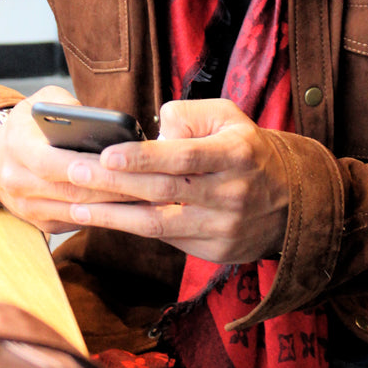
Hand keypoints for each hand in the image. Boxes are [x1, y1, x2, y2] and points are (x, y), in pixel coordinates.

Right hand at [0, 85, 139, 234]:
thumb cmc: (29, 123)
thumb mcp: (42, 100)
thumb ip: (69, 106)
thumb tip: (103, 123)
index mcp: (17, 146)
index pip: (52, 163)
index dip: (87, 167)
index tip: (120, 164)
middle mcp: (17, 181)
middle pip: (71, 192)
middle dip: (111, 190)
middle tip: (148, 185)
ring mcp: (27, 207)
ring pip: (76, 212)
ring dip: (113, 208)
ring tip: (147, 199)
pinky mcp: (40, 223)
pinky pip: (75, 223)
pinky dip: (103, 217)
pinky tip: (131, 209)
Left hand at [64, 98, 289, 264]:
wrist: (294, 200)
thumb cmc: (246, 149)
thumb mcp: (228, 117)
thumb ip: (187, 116)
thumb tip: (149, 135)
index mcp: (235, 154)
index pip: (182, 157)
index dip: (142, 157)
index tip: (105, 154)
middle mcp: (231, 193)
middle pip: (162, 191)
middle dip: (113, 182)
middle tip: (74, 171)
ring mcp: (224, 227)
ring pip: (158, 225)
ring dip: (112, 215)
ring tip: (77, 205)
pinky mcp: (216, 251)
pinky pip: (166, 240)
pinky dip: (133, 229)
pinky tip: (106, 217)